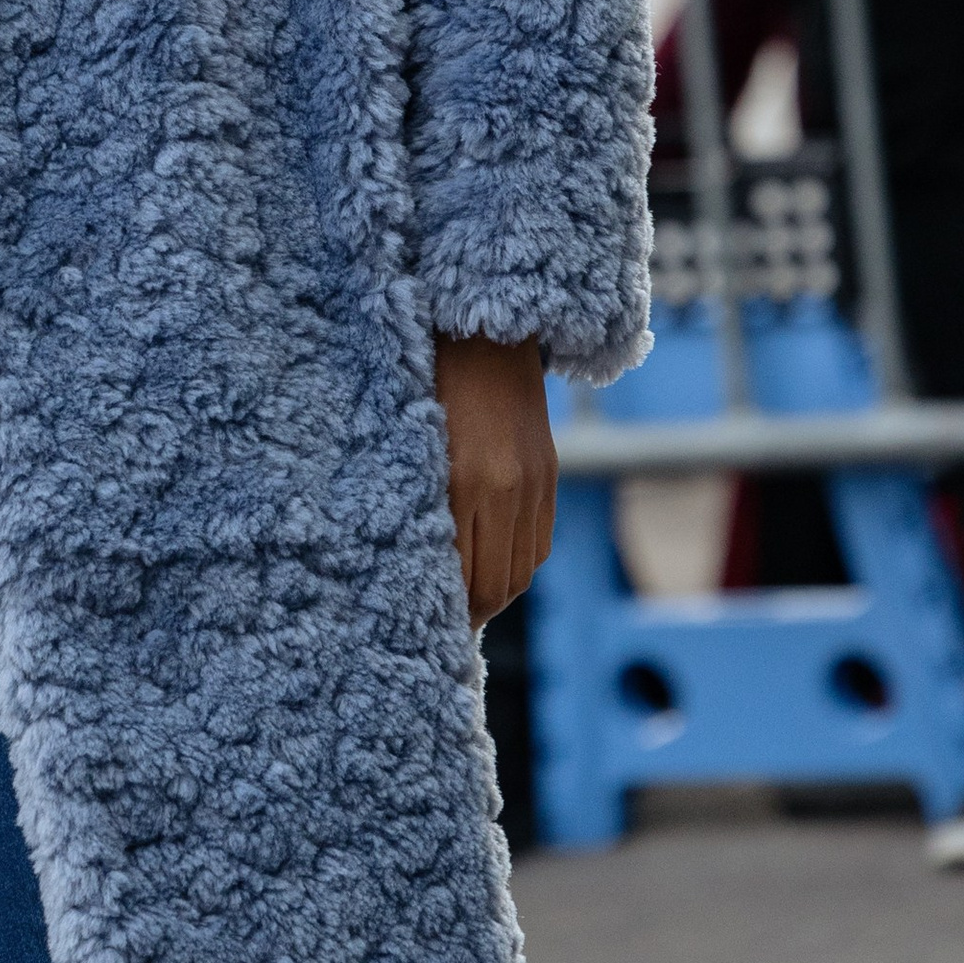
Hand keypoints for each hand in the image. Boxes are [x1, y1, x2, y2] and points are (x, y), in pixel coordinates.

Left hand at [433, 334, 556, 624]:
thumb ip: (424, 505)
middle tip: (447, 623)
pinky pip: (538, 543)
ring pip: (522, 570)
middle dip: (475, 611)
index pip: (467, 579)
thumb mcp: (414, 447)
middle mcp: (504, 489)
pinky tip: (494, 563)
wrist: (483, 337)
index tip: (431, 625)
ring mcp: (533, 484)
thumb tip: (426, 566)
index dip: (452, 613)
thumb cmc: (428, 387)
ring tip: (470, 599)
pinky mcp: (549, 475)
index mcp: (462, 483)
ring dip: (498, 592)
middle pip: (499, 585)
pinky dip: (518, 563)